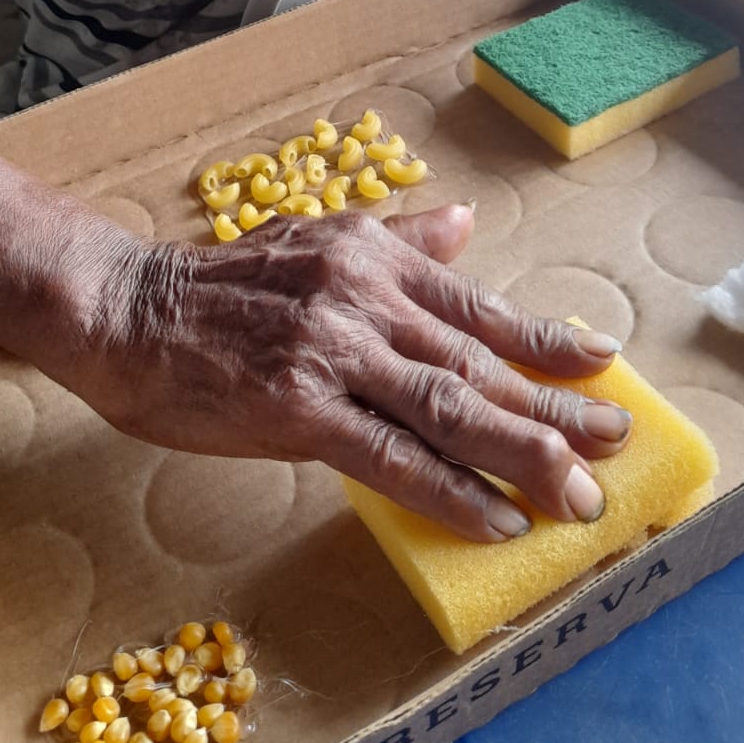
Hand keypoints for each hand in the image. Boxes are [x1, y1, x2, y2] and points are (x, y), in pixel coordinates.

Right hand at [69, 205, 631, 541]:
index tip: (602, 367)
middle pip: (478, 361)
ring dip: (521, 454)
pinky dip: (450, 490)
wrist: (129, 311)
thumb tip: (464, 225)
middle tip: (614, 444)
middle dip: (553, 409)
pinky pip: (391, 457)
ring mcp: (333, 351)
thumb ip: (396, 239)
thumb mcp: (316, 237)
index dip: (545, 341)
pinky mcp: (299, 407)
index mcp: (373, 258)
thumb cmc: (221, 285)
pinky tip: (493, 518)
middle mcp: (364, 298)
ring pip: (449, 407)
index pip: (477, 306)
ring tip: (576, 491)